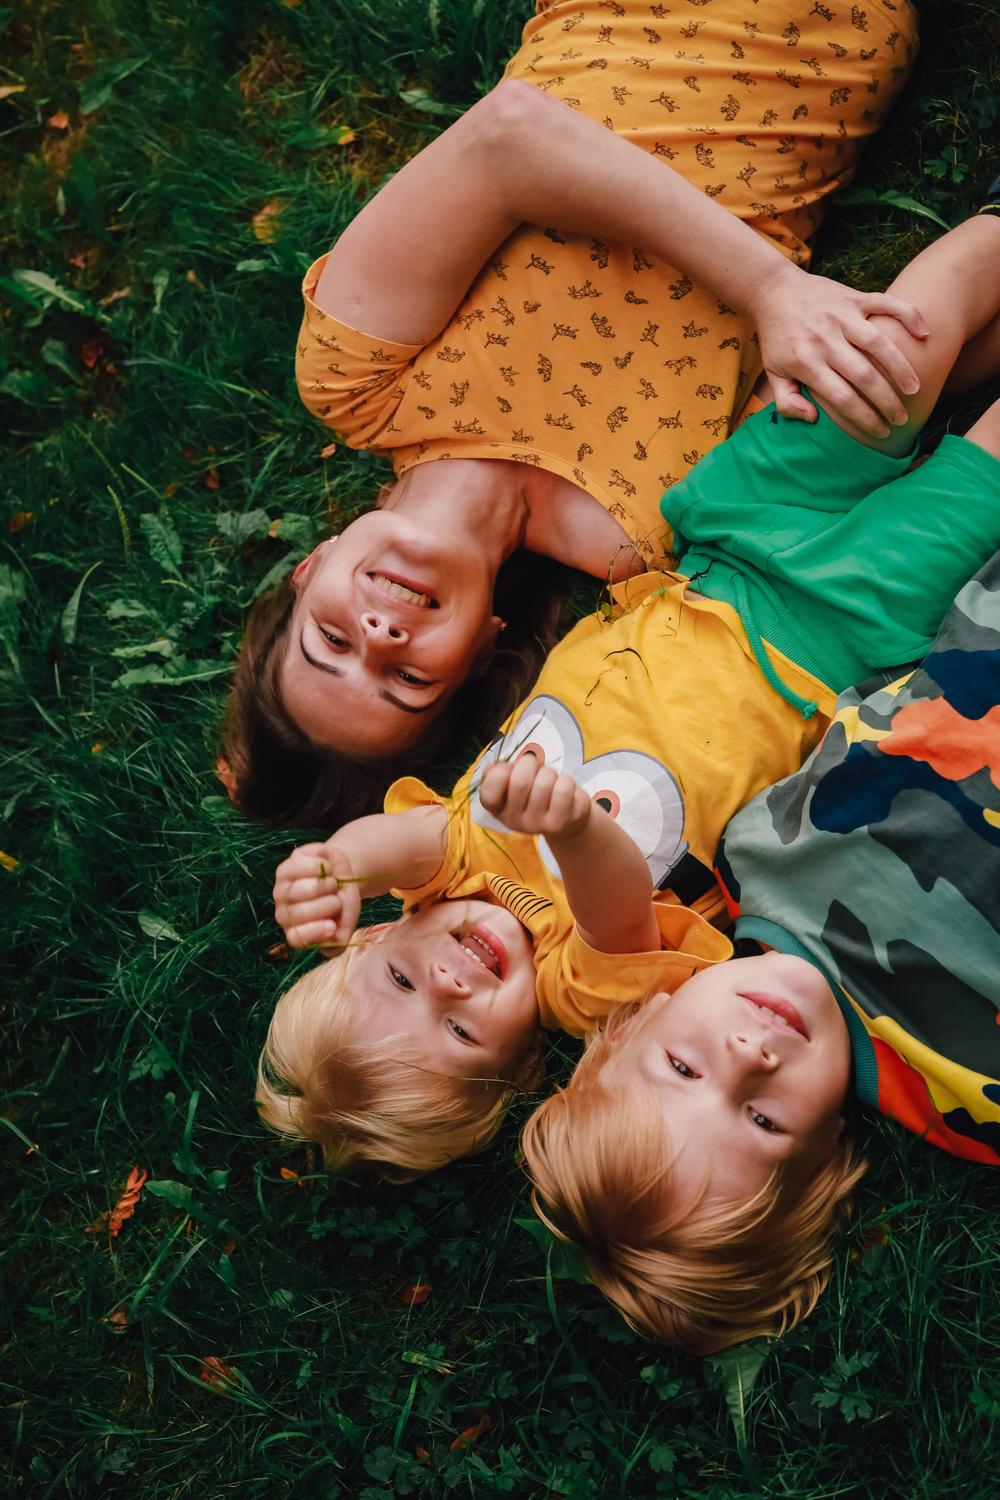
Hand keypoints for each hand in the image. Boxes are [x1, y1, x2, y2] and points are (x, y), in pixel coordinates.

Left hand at [272, 841, 361, 950]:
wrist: (345, 876)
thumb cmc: (343, 904)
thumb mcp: (345, 923)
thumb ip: (339, 939)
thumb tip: (333, 937)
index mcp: (296, 930)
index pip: (296, 937)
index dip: (313, 933)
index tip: (333, 926)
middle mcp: (284, 910)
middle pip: (300, 912)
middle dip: (327, 905)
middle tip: (337, 901)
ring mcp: (283, 885)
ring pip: (301, 889)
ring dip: (327, 885)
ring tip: (333, 884)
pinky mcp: (290, 863)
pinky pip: (305, 865)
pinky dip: (323, 866)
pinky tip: (327, 869)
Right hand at [479, 751, 591, 837]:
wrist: (565, 816)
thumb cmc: (535, 790)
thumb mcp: (512, 779)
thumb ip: (500, 770)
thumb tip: (502, 767)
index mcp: (497, 808)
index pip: (488, 791)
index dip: (500, 772)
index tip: (511, 770)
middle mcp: (512, 821)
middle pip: (520, 780)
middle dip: (531, 764)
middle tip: (536, 769)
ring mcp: (535, 825)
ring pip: (544, 782)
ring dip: (550, 773)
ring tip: (551, 782)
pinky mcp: (558, 824)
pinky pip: (563, 789)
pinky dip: (566, 781)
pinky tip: (564, 791)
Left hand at [748, 261, 928, 438]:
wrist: (774, 291)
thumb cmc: (777, 338)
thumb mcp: (773, 373)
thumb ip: (787, 401)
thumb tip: (813, 418)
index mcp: (807, 362)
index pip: (842, 398)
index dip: (864, 418)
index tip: (879, 431)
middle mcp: (826, 339)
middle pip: (864, 376)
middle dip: (886, 401)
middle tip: (901, 418)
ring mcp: (842, 316)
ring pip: (878, 343)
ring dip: (900, 367)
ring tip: (915, 389)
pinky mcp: (854, 297)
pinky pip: (886, 303)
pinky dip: (908, 315)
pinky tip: (924, 333)